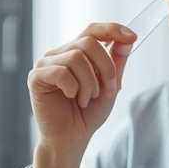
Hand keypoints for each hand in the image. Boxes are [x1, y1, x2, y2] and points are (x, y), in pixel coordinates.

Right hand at [28, 23, 136, 167]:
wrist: (72, 137)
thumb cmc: (89, 112)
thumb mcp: (111, 83)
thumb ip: (117, 61)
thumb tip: (127, 39)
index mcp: (77, 51)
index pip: (93, 29)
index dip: (113, 29)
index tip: (133, 37)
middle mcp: (60, 53)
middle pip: (89, 42)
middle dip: (106, 67)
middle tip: (109, 90)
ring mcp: (46, 64)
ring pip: (76, 57)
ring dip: (90, 82)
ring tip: (87, 98)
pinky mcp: (36, 77)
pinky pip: (60, 72)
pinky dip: (74, 87)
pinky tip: (73, 98)